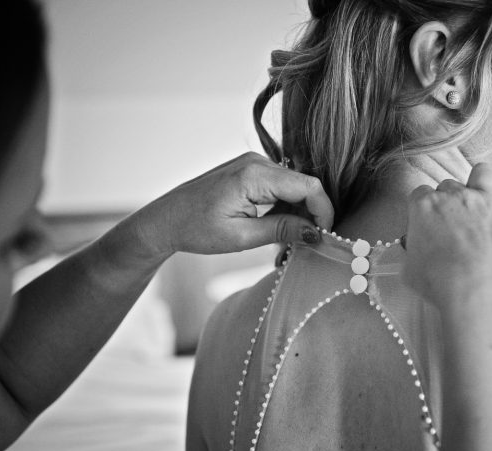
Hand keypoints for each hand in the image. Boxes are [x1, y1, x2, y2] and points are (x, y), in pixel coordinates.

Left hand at [130, 152, 334, 260]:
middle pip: (304, 187)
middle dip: (310, 217)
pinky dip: (285, 211)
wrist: (165, 220)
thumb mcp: (242, 237)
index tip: (325, 237)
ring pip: (294, 189)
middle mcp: (257, 162)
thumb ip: (282, 231)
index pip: (308, 187)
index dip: (324, 212)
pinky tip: (276, 232)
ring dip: (297, 217)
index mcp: (254, 175)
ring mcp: (254, 164)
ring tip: (284, 246)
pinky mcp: (251, 171)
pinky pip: (280, 189)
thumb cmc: (196, 229)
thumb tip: (316, 233)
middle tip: (303, 247)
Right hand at [402, 162, 491, 306]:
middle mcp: (457, 197)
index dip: (422, 210)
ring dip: (478, 184)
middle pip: (449, 187)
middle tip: (452, 226)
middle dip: (449, 203)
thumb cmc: (442, 287)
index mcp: (425, 207)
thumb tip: (418, 250)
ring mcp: (488, 201)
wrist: (484, 297)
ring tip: (479, 205)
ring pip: (482, 173)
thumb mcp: (410, 272)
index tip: (427, 225)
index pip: (419, 194)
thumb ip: (413, 252)